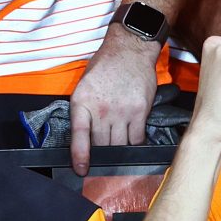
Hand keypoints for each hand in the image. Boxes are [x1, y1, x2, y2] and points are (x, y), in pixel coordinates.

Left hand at [69, 33, 155, 175]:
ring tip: (118, 157)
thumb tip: (84, 139)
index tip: (82, 170)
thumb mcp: (84, 87)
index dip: (80, 155)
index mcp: (82, 102)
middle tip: (103, 165)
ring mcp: (122, 111)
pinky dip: (134, 145)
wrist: (129, 50)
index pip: (79, 134)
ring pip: (120, 144)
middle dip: (102, 156)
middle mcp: (101, 109)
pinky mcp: (140, 111)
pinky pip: (137, 138)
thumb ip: (83, 112)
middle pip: (102, 144)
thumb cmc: (104, 68)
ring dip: (119, 152)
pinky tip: (132, 144)